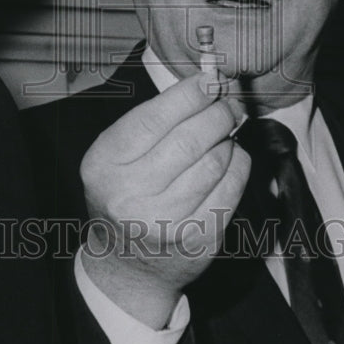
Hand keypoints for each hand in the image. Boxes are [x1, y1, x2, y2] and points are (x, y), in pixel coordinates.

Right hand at [79, 71, 249, 328]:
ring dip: (229, 137)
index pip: (152, 120)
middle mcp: (131, 194)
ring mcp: (167, 220)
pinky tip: (230, 157)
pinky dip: (238, 164)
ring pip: (216, 161)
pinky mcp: (200, 237)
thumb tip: (205, 86)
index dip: (187, 95)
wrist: (127, 264)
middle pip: (189, 139)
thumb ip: (152, 120)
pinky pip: (232, 187)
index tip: (209, 79)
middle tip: (228, 102)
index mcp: (105, 165)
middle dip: (217, 112)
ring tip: (225, 130)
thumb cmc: (124, 194)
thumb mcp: (116, 155)